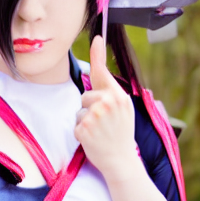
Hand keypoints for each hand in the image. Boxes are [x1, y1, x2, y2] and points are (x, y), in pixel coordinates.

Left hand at [74, 36, 139, 182]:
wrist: (121, 162)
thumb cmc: (120, 135)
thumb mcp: (123, 111)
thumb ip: (111, 94)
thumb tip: (98, 78)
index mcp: (118, 97)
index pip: (104, 72)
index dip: (98, 54)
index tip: (96, 38)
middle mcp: (107, 103)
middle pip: (85, 95)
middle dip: (90, 108)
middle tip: (103, 123)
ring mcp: (95, 116)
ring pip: (79, 110)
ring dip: (85, 121)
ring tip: (99, 132)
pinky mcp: (84, 128)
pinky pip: (76, 124)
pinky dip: (81, 133)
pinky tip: (93, 140)